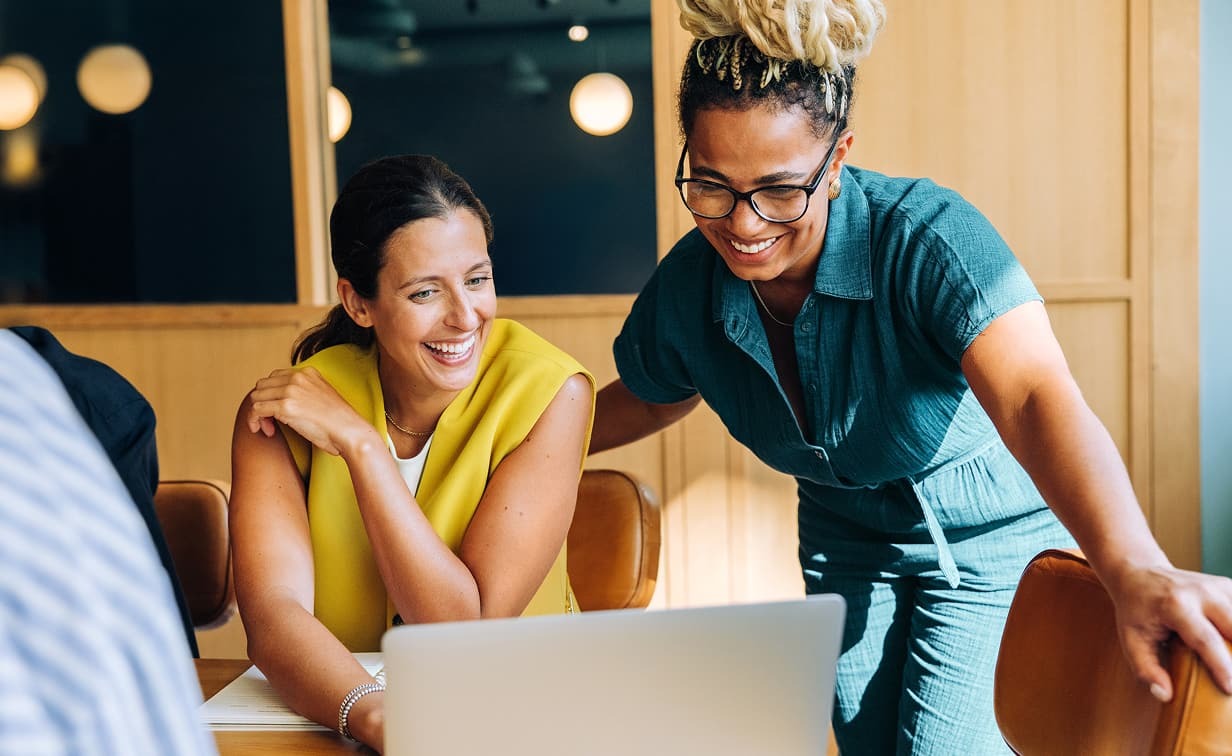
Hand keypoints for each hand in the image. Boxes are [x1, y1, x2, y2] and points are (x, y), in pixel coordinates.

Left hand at [246, 367, 373, 455]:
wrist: (349, 431)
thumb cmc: (338, 422)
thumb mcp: (322, 396)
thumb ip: (304, 392)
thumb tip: (283, 401)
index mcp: (307, 373)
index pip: (274, 377)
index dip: (271, 395)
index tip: (276, 412)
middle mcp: (297, 378)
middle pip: (262, 386)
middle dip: (262, 403)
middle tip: (270, 422)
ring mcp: (290, 391)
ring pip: (256, 397)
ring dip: (257, 414)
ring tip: (268, 428)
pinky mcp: (285, 407)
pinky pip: (256, 410)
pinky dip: (255, 421)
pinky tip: (267, 431)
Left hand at [1106, 563, 1231, 700]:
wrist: (1138, 575)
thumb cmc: (1135, 611)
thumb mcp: (1131, 639)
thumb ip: (1146, 669)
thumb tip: (1165, 695)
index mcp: (1175, 604)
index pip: (1205, 639)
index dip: (1221, 666)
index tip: (1230, 688)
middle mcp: (1201, 592)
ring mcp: (1217, 586)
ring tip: (1231, 661)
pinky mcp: (1228, 587)